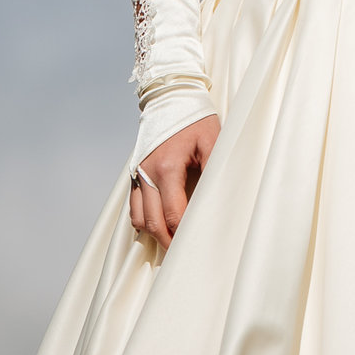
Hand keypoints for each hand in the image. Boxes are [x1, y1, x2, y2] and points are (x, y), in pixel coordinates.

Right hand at [129, 112, 219, 245]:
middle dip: (168, 241)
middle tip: (184, 255)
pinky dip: (144, 220)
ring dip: (154, 233)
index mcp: (166, 167)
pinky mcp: (134, 175)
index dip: (184, 231)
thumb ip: (216, 167)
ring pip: (139, 218)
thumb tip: (220, 195)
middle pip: (152, 222)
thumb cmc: (195, 119)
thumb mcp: (213, 139)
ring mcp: (137, 175)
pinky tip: (159, 226)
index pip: (173, 212)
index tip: (198, 243)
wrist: (171, 99)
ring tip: (173, 243)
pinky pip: (134, 207)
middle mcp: (146, 174)